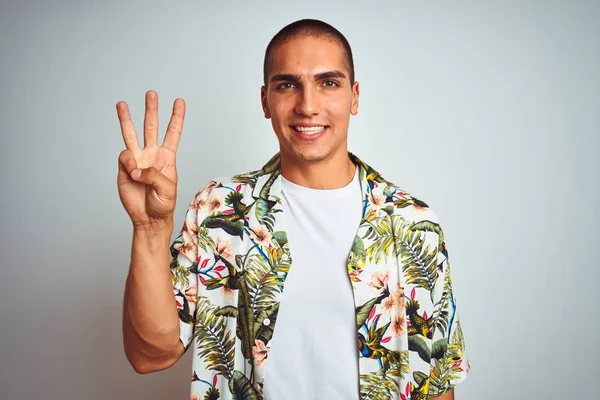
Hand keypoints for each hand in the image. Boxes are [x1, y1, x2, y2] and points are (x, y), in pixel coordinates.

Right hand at [116, 90, 185, 227]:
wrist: (148, 218)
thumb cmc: (163, 204)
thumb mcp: (167, 189)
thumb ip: (153, 175)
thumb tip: (135, 167)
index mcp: (168, 157)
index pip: (173, 133)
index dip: (176, 117)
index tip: (179, 101)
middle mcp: (152, 154)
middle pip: (152, 127)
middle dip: (151, 110)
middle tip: (151, 93)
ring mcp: (137, 159)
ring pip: (131, 134)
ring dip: (127, 119)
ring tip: (122, 104)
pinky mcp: (124, 167)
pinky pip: (124, 157)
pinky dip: (128, 163)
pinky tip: (132, 173)